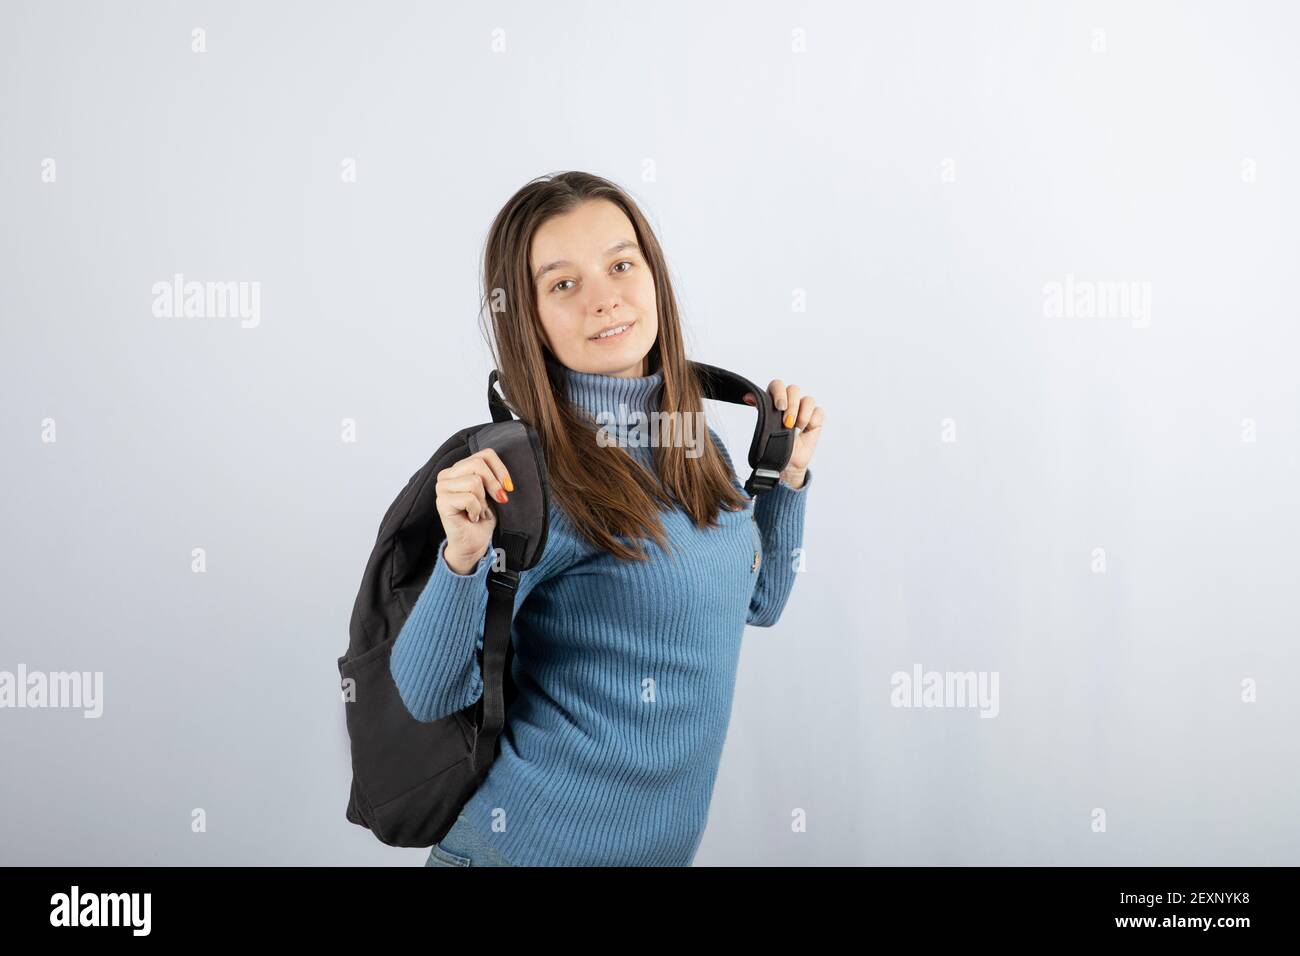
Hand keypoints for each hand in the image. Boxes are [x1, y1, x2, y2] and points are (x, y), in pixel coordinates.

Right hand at [435, 447, 513, 573]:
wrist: (474, 543)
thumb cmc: (483, 517)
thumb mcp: (493, 492)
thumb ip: (493, 476)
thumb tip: (504, 476)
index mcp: (459, 468)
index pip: (485, 454)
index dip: (501, 469)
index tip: (508, 487)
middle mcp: (447, 474)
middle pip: (478, 463)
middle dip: (493, 485)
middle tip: (496, 501)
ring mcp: (441, 488)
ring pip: (474, 481)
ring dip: (483, 501)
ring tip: (478, 511)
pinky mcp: (441, 502)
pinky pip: (469, 498)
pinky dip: (477, 510)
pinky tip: (471, 517)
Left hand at [742, 379, 823, 488]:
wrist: (786, 463)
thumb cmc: (774, 445)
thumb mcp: (764, 426)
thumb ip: (760, 408)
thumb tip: (747, 396)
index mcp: (775, 400)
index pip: (778, 385)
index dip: (780, 392)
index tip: (780, 407)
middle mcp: (790, 402)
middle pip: (794, 389)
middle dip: (792, 406)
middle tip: (788, 423)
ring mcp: (804, 409)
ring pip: (809, 400)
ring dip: (803, 415)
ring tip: (796, 429)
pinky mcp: (816, 418)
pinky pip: (819, 412)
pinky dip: (813, 421)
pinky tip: (806, 430)